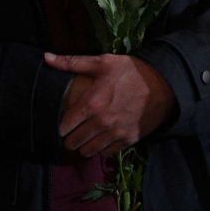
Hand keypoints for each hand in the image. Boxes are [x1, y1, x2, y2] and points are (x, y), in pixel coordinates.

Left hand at [44, 52, 175, 156]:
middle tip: (72, 132)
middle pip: (74, 142)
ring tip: (85, 138)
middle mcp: (101, 122)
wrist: (163, 84)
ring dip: (84, 146)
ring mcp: (115, 134)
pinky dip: (101, 149)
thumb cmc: (130, 71)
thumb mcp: (102, 62)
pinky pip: (107, 153)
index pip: (65, 126)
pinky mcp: (128, 140)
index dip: (61, 126)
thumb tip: (46, 57)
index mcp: (92, 103)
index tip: (63, 123)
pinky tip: (101, 140)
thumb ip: (72, 62)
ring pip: (89, 151)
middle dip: (70, 138)